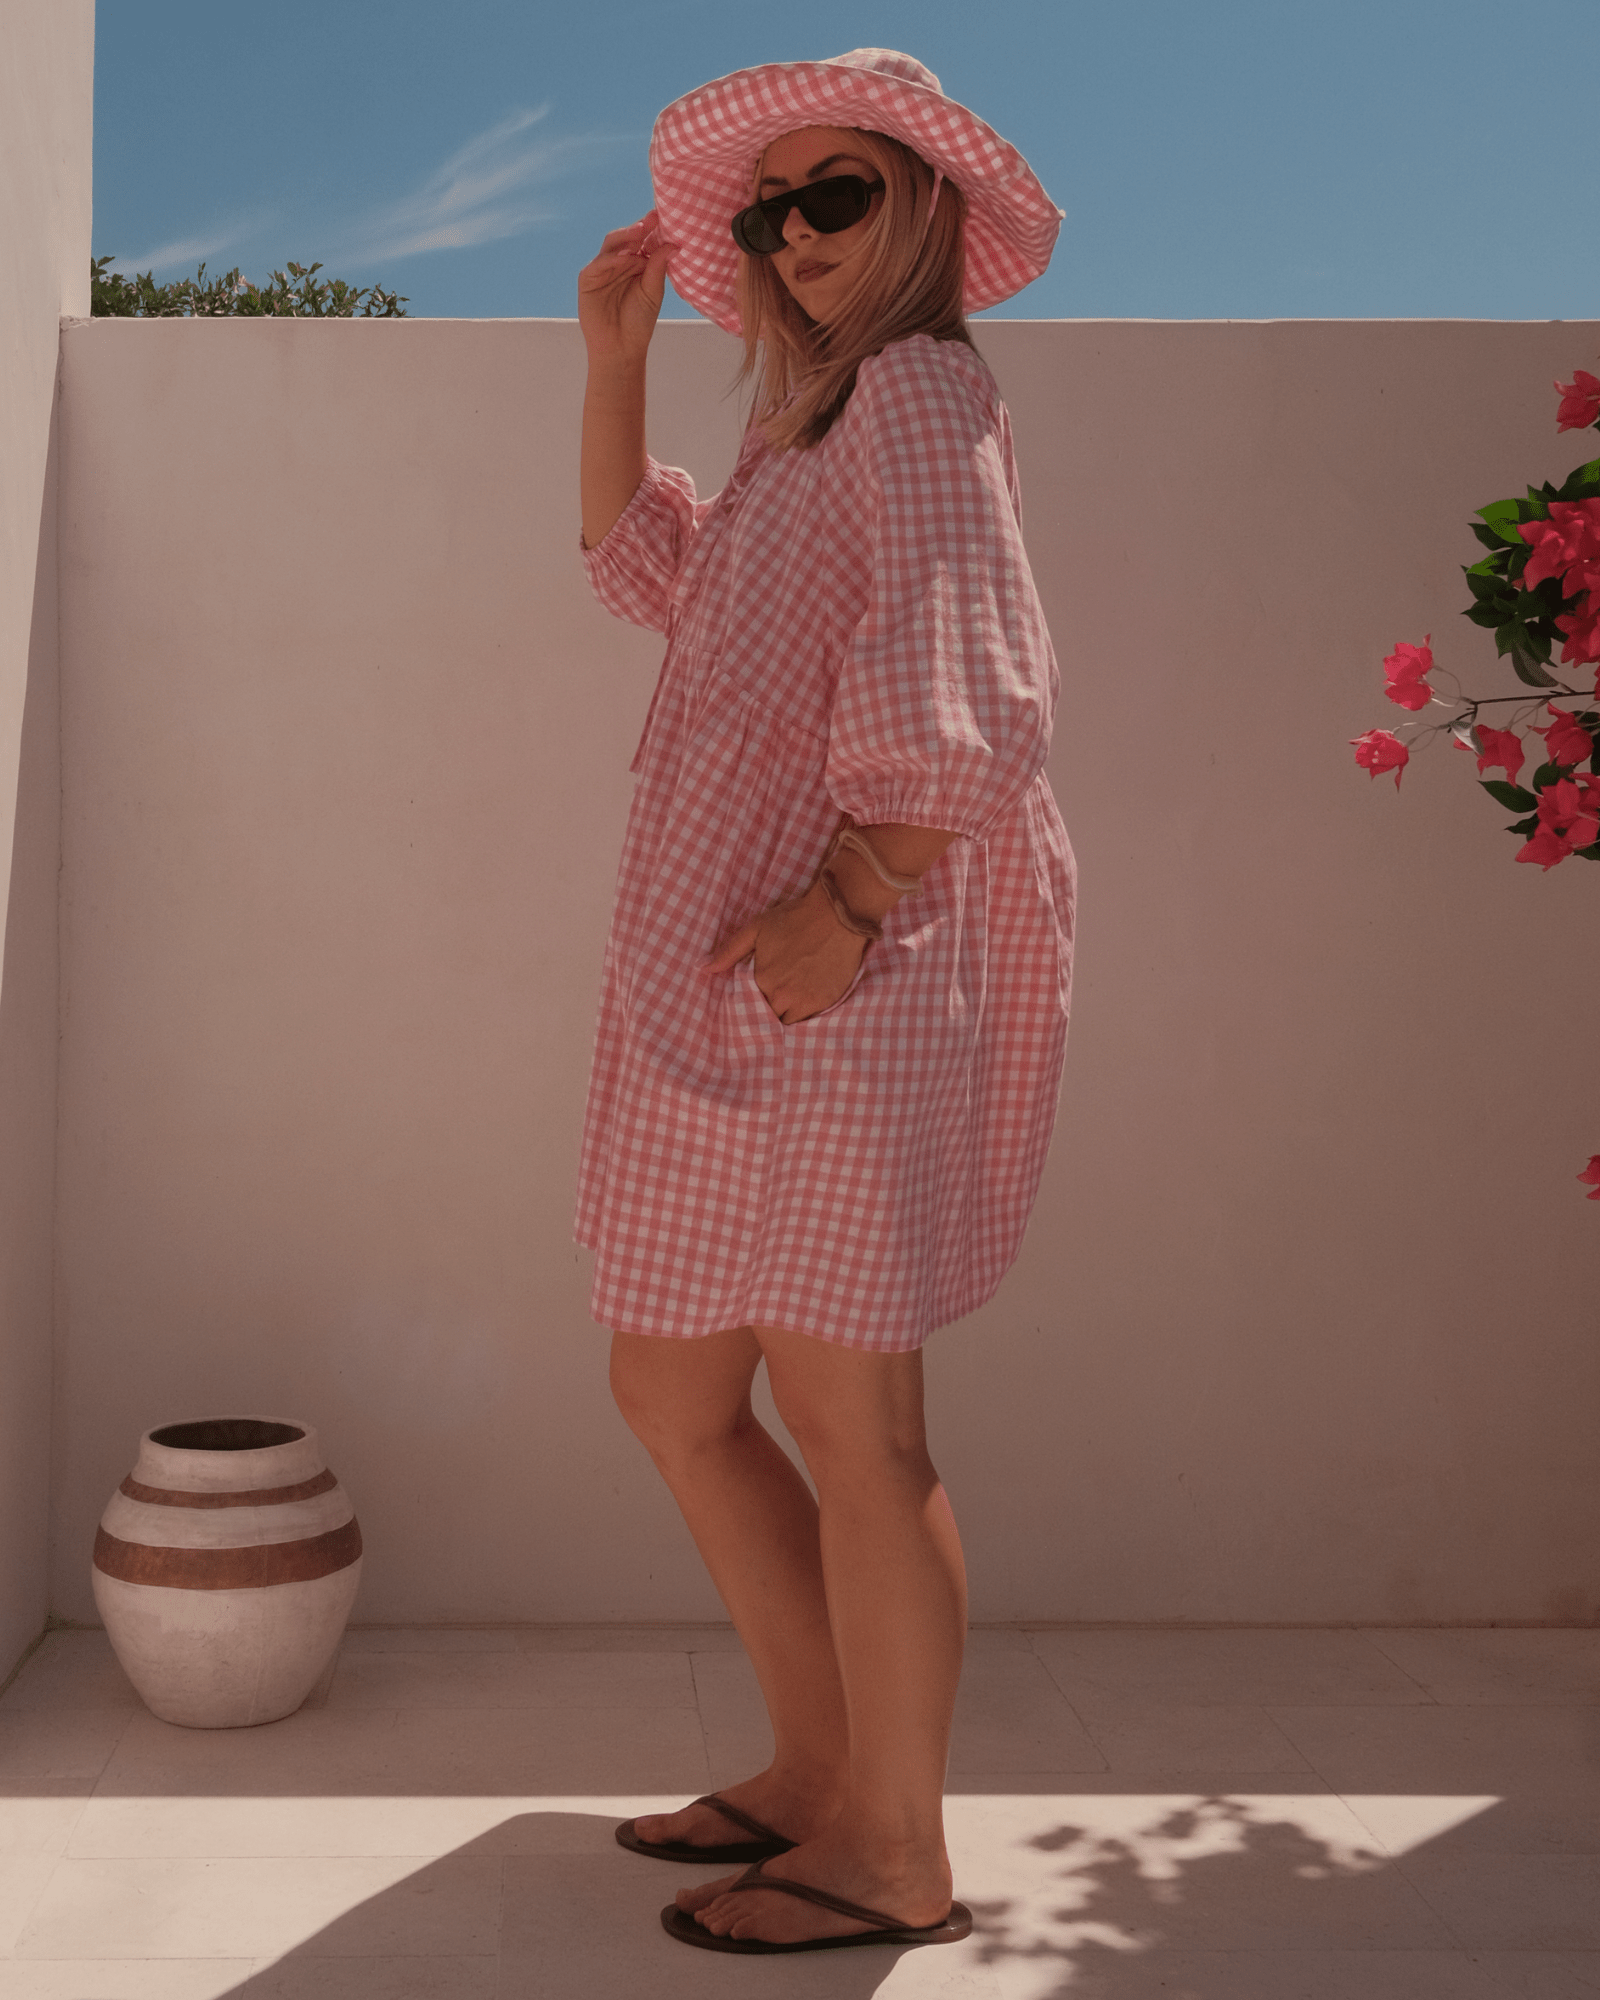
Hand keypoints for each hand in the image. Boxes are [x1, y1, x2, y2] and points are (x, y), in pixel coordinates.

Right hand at [577, 212, 671, 367]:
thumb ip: (658, 267)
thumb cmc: (638, 323)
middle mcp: (620, 262)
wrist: (620, 348)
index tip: (666, 218)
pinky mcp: (588, 279)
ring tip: (640, 232)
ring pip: (613, 245)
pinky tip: (625, 257)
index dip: (653, 230)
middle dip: (640, 228)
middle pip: (628, 238)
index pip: (644, 241)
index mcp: (637, 264)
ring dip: (626, 237)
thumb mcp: (653, 292)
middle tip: (654, 218)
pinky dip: (612, 259)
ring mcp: (603, 268)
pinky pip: (599, 263)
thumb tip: (673, 244)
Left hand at [707, 883, 866, 1023]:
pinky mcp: (825, 1002)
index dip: (752, 1002)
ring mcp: (805, 1001)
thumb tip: (703, 968)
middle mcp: (782, 996)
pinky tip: (805, 998)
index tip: (756, 996)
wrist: (837, 915)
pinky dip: (804, 1012)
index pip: (749, 1006)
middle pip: (769, 1016)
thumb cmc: (795, 918)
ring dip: (786, 1013)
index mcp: (762, 980)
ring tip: (789, 998)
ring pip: (788, 1021)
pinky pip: (808, 1020)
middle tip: (774, 996)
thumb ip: (729, 951)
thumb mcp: (756, 928)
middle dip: (769, 1009)